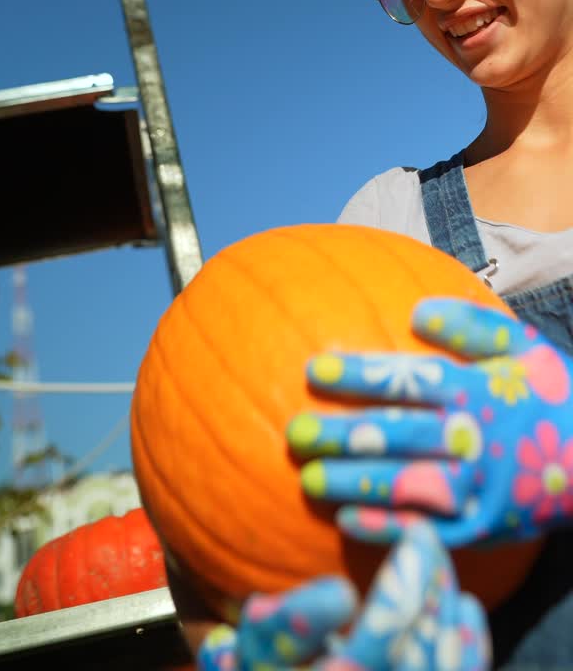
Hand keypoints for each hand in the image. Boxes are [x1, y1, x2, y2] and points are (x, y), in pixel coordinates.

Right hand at [197, 521, 489, 669]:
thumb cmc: (239, 631)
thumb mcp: (201, 600)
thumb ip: (194, 554)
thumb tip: (172, 473)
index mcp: (254, 665)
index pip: (273, 651)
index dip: (304, 627)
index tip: (337, 590)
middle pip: (363, 665)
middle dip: (400, 604)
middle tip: (419, 539)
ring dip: (438, 612)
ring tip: (438, 550)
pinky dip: (465, 650)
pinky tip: (465, 604)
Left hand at [287, 298, 572, 545]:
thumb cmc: (554, 395)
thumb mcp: (525, 347)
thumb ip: (472, 327)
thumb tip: (415, 310)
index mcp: (479, 390)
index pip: (410, 381)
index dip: (361, 375)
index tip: (313, 369)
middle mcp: (475, 439)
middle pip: (400, 435)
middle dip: (345, 433)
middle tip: (295, 432)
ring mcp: (480, 488)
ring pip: (409, 486)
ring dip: (356, 483)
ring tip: (307, 479)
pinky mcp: (484, 529)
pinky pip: (431, 531)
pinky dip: (390, 528)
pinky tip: (347, 523)